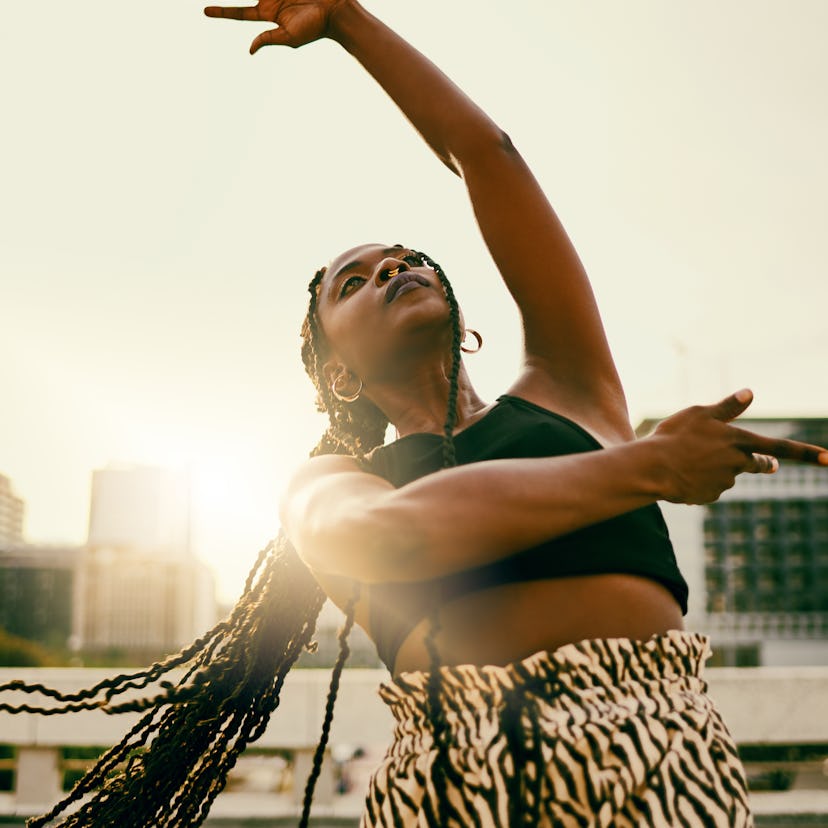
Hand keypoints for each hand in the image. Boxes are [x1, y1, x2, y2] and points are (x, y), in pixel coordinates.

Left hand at [204, 0, 347, 53]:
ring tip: (261, 0)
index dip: (222, 12)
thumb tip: (249, 50)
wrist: (334, 10)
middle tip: (205, 9)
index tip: (204, 11)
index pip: (239, 13)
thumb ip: (268, 39)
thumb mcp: (289, 37)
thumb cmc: (314, 27)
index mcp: (268, 14)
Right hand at [649, 388, 827, 504]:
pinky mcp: (710, 497)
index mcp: (740, 441)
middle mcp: (738, 464)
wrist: (654, 468)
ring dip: (717, 467)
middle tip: (767, 462)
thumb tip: (750, 392)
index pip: (780, 447)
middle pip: (758, 463)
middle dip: (763, 462)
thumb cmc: (675, 436)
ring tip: (688, 459)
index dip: (807, 453)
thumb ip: (727, 407)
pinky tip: (682, 474)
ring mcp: (725, 483)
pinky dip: (700, 480)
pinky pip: (710, 487)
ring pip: (728, 473)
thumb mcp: (700, 414)